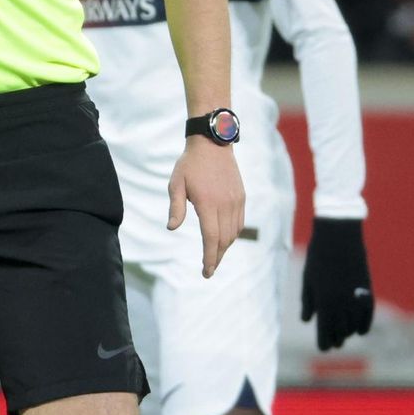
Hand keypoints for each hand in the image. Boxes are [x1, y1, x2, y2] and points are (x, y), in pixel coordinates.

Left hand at [168, 135, 244, 278]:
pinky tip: (223, 239)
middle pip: (224, 240)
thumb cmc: (189, 164)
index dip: (209, 257)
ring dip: (224, 248)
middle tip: (207, 269)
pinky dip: (232, 235)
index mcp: (208, 203)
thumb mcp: (176, 183)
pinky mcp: (241, 197)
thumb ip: (176, 207)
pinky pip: (239, 223)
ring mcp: (236, 201)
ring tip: (214, 256)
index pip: (211, 238)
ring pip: (233, 234)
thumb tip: (171, 228)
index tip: (206, 271)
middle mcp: (225, 204)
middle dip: (216, 258)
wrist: (212, 143)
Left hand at [300, 217, 374, 350]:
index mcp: (323, 302)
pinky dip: (364, 325)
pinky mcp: (367, 291)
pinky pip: (368, 316)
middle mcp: (341, 304)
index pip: (324, 332)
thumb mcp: (308, 279)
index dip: (324, 343)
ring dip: (348, 333)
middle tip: (333, 343)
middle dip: (336, 339)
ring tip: (344, 336)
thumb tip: (307, 320)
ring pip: (354, 326)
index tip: (324, 348)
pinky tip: (360, 331)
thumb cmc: (318, 256)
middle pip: (340, 332)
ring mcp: (355, 298)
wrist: (339, 236)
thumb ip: (308, 302)